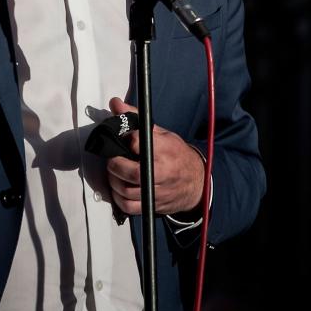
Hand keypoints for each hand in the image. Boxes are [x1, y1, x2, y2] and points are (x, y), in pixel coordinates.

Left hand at [104, 97, 205, 215]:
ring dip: (114, 181)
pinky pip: (129, 206)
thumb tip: (115, 104)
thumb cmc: (177, 155)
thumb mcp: (162, 133)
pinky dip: (119, 199)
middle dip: (115, 164)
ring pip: (126, 191)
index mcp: (166, 150)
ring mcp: (158, 191)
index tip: (127, 139)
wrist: (197, 183)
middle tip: (113, 158)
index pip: (139, 143)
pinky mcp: (153, 205)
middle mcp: (163, 172)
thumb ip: (136, 119)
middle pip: (131, 172)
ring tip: (115, 172)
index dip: (128, 139)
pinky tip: (119, 188)